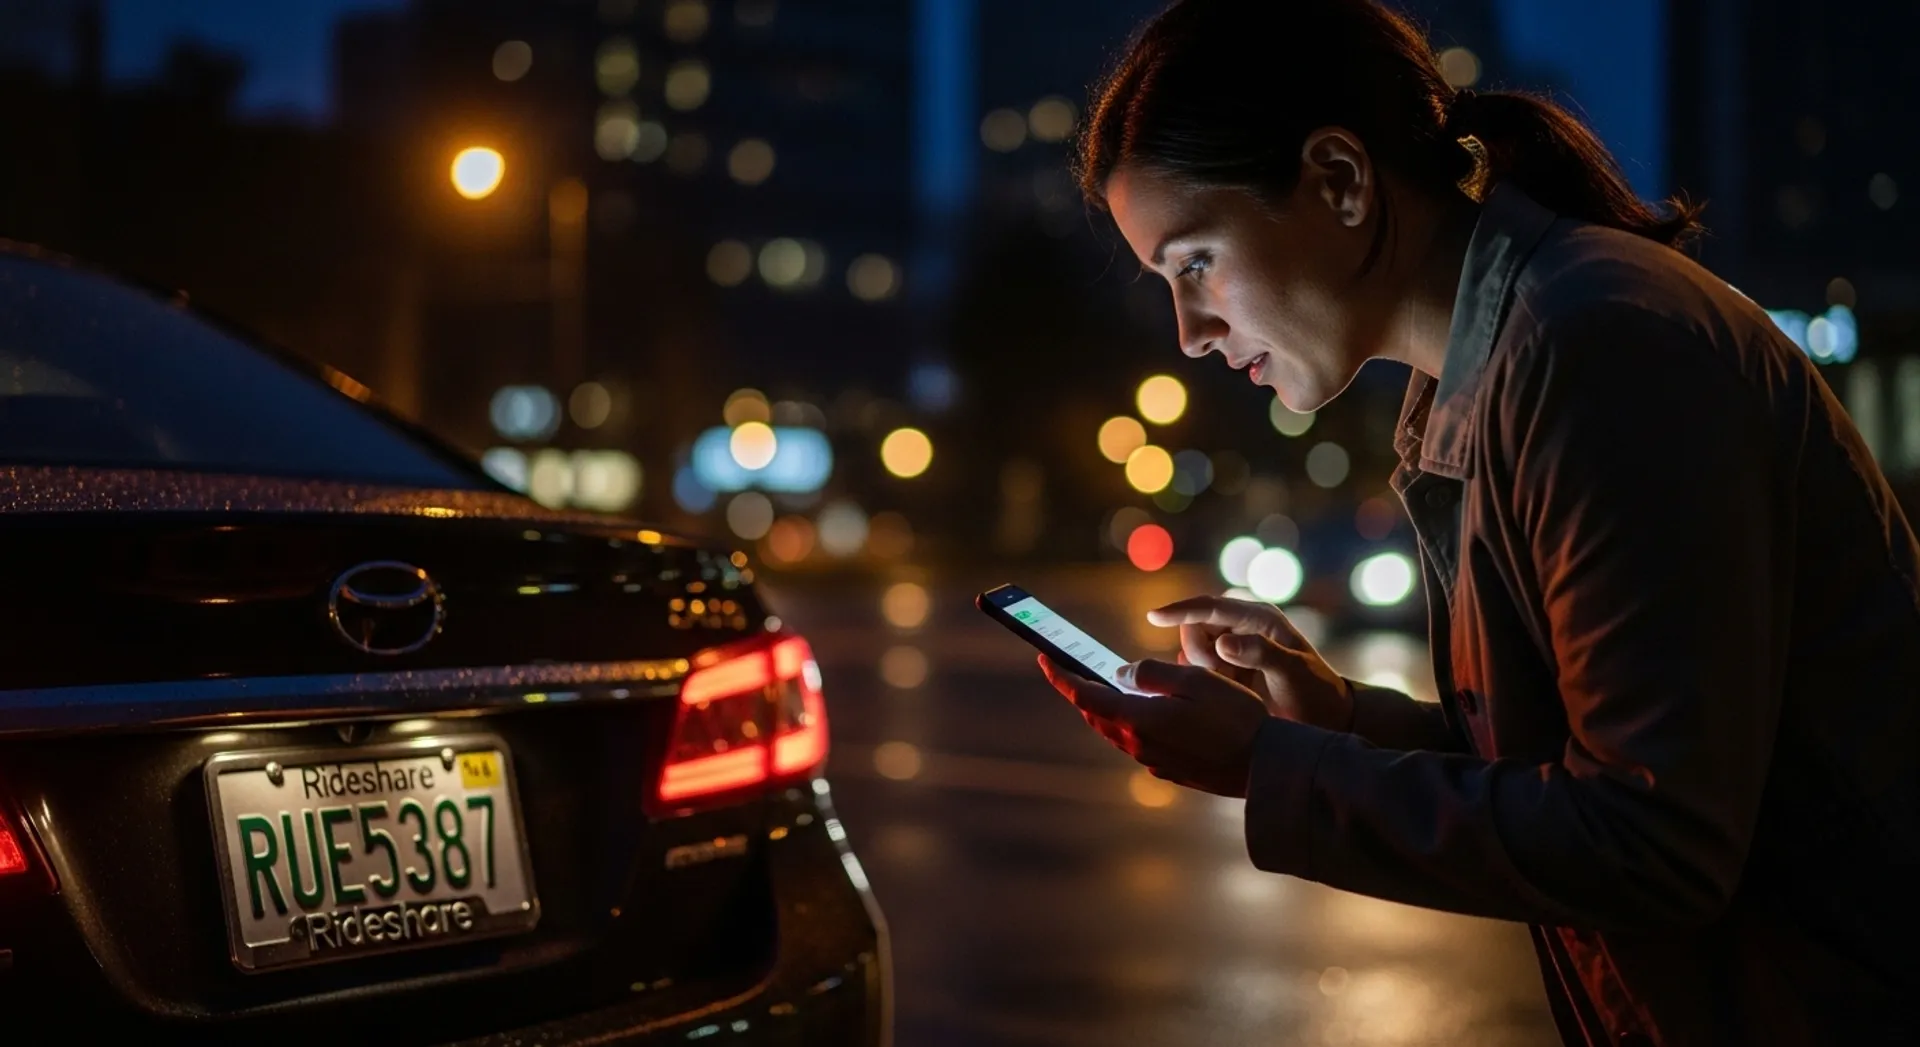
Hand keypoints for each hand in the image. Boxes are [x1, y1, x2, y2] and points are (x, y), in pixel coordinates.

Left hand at [1039, 654, 1267, 797]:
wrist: (1264, 766)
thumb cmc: (1235, 718)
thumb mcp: (1194, 680)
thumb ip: (1151, 673)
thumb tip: (1121, 673)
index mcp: (1138, 719)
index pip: (1086, 696)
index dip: (1061, 677)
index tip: (1045, 660)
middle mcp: (1138, 744)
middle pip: (1097, 715)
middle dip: (1083, 691)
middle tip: (1074, 669)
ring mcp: (1153, 760)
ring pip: (1116, 731)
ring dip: (1107, 708)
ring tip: (1107, 685)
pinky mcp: (1169, 769)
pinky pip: (1138, 742)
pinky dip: (1131, 723)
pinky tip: (1146, 711)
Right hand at [1146, 595, 1351, 732]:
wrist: (1326, 719)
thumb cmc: (1315, 692)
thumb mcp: (1293, 672)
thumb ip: (1259, 653)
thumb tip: (1222, 644)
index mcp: (1259, 618)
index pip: (1211, 607)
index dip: (1181, 609)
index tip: (1153, 616)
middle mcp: (1242, 629)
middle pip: (1195, 630)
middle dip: (1200, 655)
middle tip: (1224, 677)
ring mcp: (1233, 650)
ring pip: (1194, 653)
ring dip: (1204, 673)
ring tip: (1235, 688)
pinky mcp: (1227, 671)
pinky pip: (1199, 671)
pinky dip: (1205, 683)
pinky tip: (1228, 694)